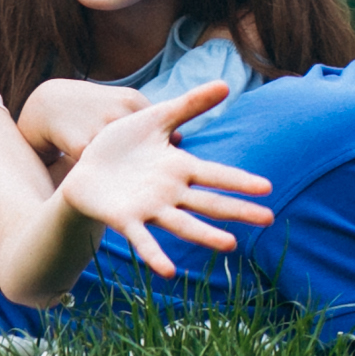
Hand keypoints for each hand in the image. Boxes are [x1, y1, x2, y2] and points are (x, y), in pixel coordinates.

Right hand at [17, 78, 148, 168]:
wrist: (50, 104)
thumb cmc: (95, 107)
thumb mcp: (122, 103)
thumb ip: (151, 119)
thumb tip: (181, 140)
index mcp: (132, 100)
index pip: (160, 132)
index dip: (159, 150)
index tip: (157, 159)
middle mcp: (118, 114)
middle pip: (145, 151)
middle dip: (147, 165)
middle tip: (145, 176)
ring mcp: (100, 132)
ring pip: (124, 164)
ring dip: (128, 175)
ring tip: (124, 181)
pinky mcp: (83, 149)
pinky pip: (103, 172)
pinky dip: (106, 178)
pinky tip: (105, 180)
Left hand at [55, 79, 273, 278]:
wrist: (86, 165)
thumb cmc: (123, 144)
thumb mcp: (156, 117)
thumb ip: (190, 104)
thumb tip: (227, 83)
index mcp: (179, 168)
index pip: (216, 175)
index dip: (239, 180)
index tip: (267, 187)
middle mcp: (170, 193)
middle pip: (209, 203)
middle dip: (237, 210)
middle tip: (268, 219)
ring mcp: (149, 208)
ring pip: (183, 224)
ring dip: (205, 235)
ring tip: (229, 244)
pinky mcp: (125, 219)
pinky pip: (142, 239)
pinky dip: (155, 255)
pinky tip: (167, 271)